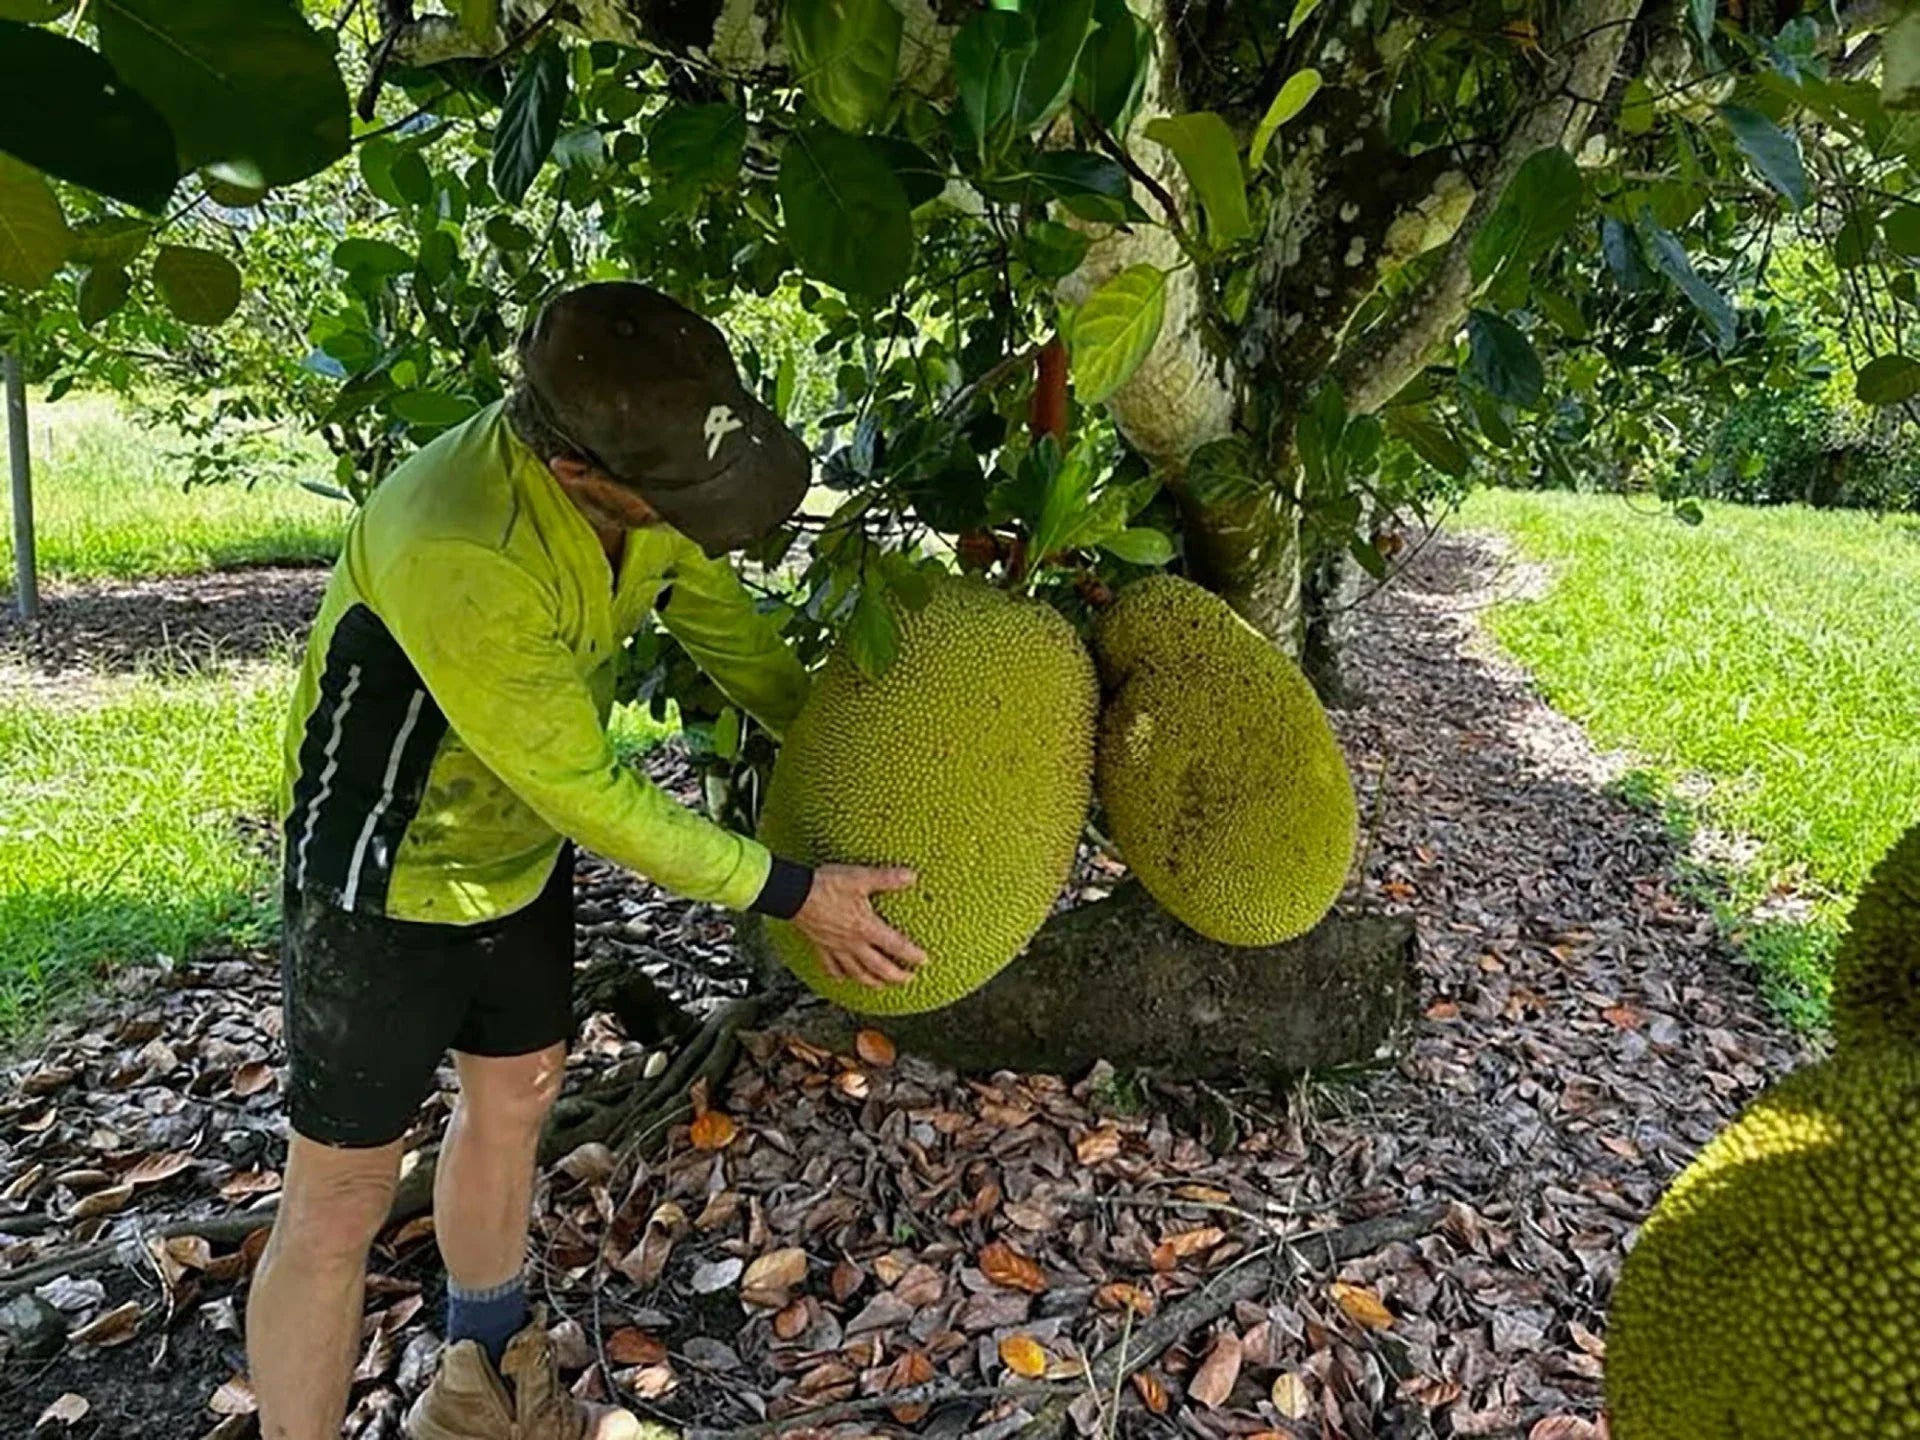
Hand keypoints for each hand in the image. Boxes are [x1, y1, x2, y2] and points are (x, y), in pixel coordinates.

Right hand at [790, 865, 927, 988]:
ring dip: (871, 981)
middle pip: (878, 967)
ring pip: (856, 972)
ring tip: (880, 986)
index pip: (895, 946)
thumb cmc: (826, 886)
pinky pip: (830, 966)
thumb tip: (910, 876)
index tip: (924, 962)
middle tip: (908, 980)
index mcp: (866, 928)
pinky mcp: (820, 946)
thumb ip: (887, 878)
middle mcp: (852, 943)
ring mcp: (835, 947)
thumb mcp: (861, 878)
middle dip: (895, 976)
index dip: (912, 955)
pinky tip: (840, 979)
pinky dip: (837, 975)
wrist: (794, 894)